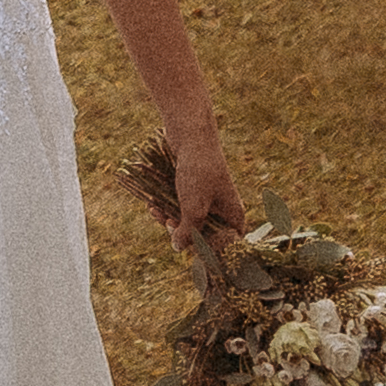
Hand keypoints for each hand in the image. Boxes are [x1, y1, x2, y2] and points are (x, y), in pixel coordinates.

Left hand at [161, 123, 245, 245]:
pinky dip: (167, 209)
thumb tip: (178, 248)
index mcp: (234, 217)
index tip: (188, 248)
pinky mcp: (193, 190)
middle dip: (182, 233)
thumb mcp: (194, 208)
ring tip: (156, 212)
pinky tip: (152, 206)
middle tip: (167, 224)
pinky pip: (181, 208)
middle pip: (203, 236)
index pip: (225, 247)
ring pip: (189, 221)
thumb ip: (188, 234)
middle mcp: (224, 210)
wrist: (190, 134)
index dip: (207, 251)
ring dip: (170, 221)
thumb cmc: (198, 172)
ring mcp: (208, 200)